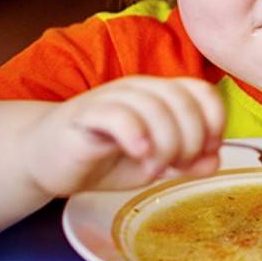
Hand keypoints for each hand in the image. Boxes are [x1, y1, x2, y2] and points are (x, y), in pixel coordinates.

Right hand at [20, 77, 224, 196]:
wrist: (46, 160)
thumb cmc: (102, 158)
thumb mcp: (153, 164)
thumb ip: (185, 162)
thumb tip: (215, 161)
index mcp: (160, 95)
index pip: (202, 91)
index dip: (214, 122)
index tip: (207, 152)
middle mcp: (139, 89)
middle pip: (183, 101)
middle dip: (191, 140)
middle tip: (178, 167)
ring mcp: (112, 98)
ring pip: (155, 107)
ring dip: (166, 145)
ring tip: (155, 170)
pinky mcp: (86, 114)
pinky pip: (119, 115)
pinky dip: (138, 137)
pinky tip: (140, 156)